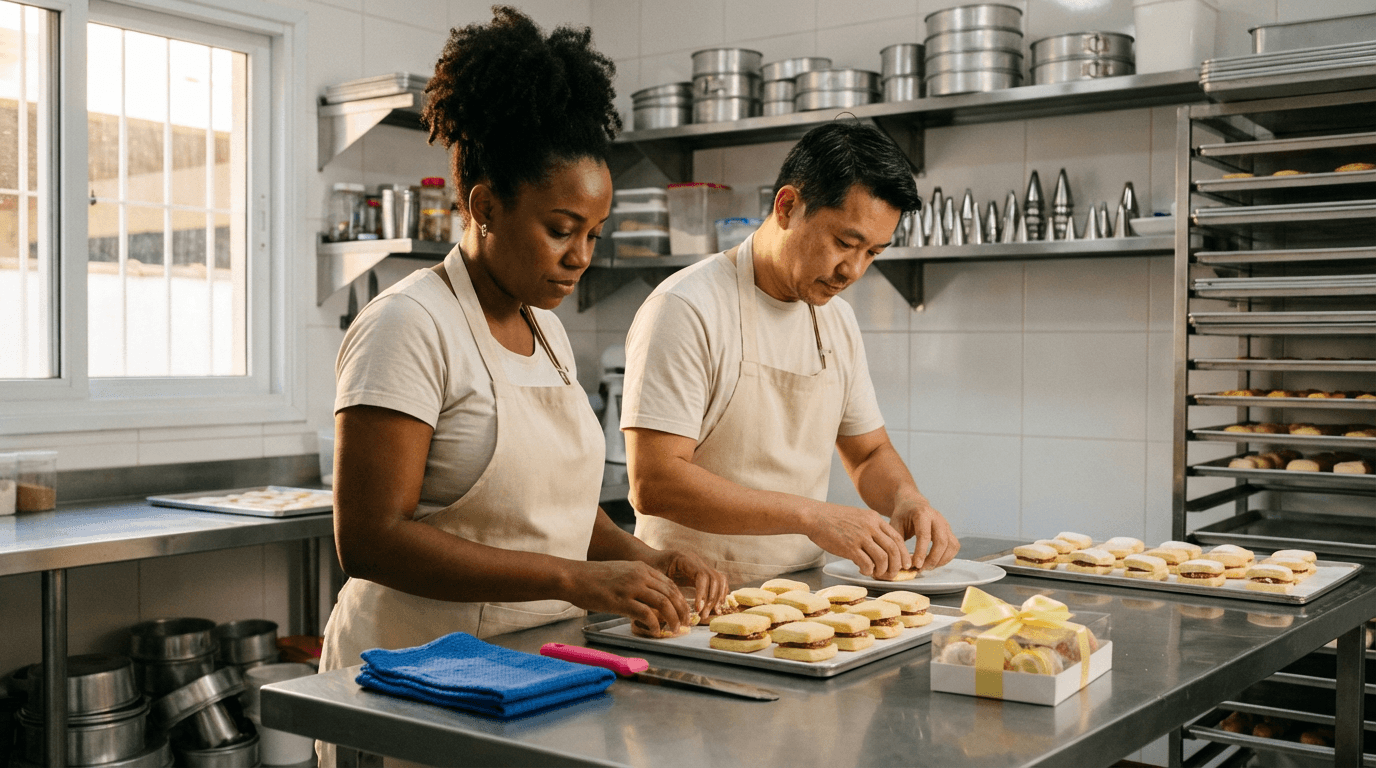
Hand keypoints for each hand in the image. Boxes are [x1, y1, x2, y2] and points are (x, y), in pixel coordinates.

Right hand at [564, 560, 691, 632]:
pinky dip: (654, 624)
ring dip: (672, 618)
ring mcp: (631, 587)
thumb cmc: (594, 577)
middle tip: (684, 623)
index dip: (680, 599)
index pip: (669, 584)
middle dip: (681, 610)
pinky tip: (655, 631)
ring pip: (663, 603)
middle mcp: (640, 575)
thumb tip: (650, 598)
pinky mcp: (621, 601)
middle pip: (671, 593)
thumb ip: (637, 581)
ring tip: (675, 629)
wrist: (573, 576)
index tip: (683, 610)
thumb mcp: (621, 572)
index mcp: (641, 568)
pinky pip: (646, 614)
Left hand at [650, 549, 728, 617]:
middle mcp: (696, 560)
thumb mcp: (654, 577)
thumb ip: (663, 589)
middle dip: (711, 599)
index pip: (701, 575)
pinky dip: (720, 594)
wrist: (650, 559)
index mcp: (684, 559)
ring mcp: (701, 566)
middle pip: (714, 578)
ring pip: (719, 580)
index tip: (698, 609)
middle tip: (703, 616)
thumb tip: (670, 610)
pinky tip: (715, 607)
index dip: (702, 593)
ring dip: (717, 598)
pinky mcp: (703, 573)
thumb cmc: (650, 568)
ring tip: (711, 613)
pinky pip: (718, 581)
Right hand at [803, 502, 910, 578]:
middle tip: (893, 574)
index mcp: (874, 518)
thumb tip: (879, 547)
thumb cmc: (833, 518)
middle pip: (893, 549)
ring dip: (882, 570)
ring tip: (876, 573)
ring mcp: (860, 536)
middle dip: (897, 565)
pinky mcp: (849, 547)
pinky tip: (863, 570)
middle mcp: (870, 526)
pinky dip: (868, 571)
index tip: (904, 563)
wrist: (814, 516)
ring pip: (883, 558)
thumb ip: (870, 528)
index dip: (903, 553)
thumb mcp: (857, 516)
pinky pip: (867, 563)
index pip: (897, 537)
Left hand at [890, 498, 958, 570]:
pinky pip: (954, 546)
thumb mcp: (894, 525)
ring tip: (927, 567)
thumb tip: (902, 565)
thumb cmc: (902, 515)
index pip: (924, 535)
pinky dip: (947, 557)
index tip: (916, 565)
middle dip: (933, 559)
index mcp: (922, 513)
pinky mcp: (949, 530)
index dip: (921, 552)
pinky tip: (935, 562)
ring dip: (941, 560)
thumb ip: (898, 544)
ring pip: (951, 545)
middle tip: (921, 569)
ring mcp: (945, 524)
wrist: (912, 503)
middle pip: (942, 541)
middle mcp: (937, 518)